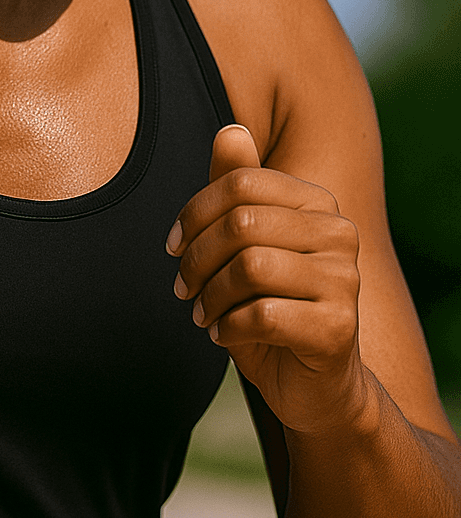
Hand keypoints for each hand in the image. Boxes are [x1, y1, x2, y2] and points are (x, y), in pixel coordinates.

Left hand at [167, 125, 368, 433]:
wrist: (316, 388)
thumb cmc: (272, 307)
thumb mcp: (245, 247)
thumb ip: (236, 191)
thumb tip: (230, 130)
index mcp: (317, 204)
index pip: (241, 181)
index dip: (194, 212)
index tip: (173, 246)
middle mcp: (340, 234)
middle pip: (242, 221)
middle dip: (198, 257)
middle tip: (184, 288)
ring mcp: (345, 281)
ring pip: (250, 266)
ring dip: (211, 295)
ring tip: (204, 314)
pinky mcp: (339, 328)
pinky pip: (263, 314)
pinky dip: (229, 327)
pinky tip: (224, 335)